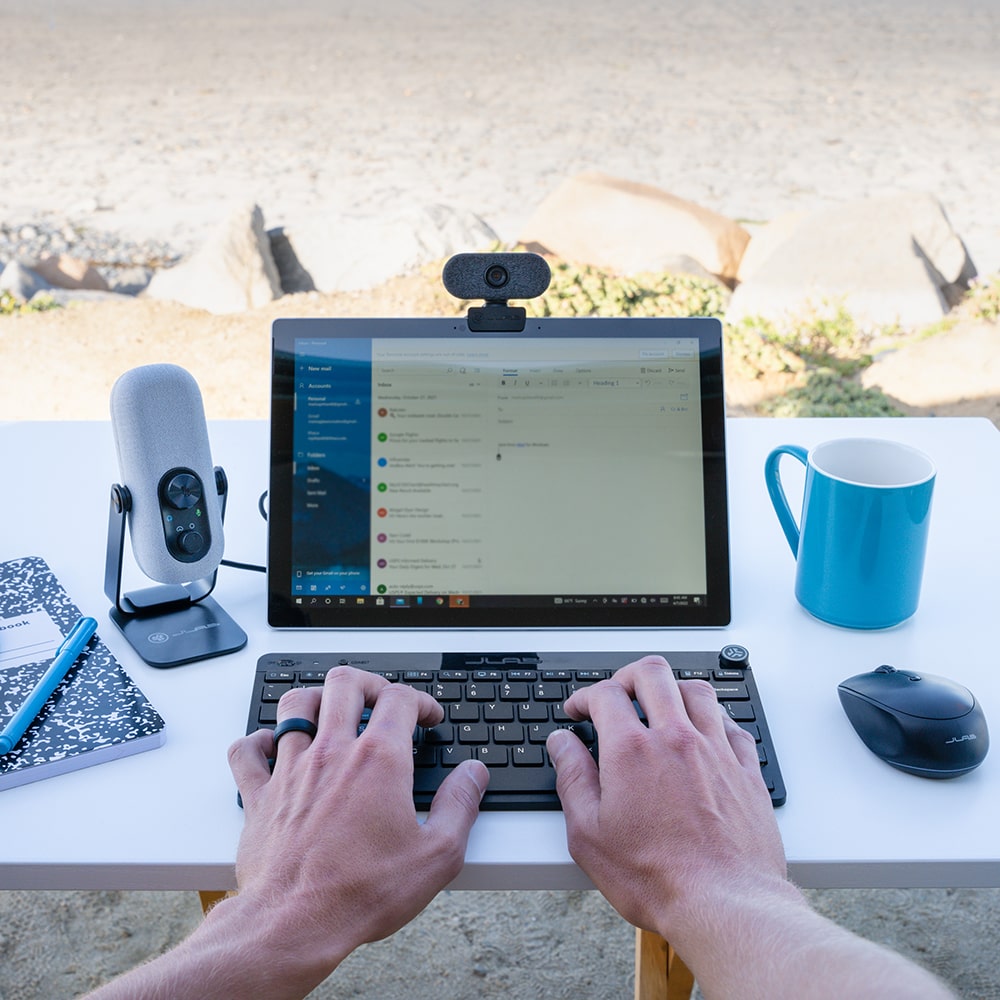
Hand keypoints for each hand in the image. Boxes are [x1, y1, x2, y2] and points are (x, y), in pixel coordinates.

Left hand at [227, 667, 488, 980]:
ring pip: (295, 705)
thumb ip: (460, 806)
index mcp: (379, 760)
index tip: (428, 717)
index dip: (421, 700)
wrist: (294, 924)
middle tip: (380, 699)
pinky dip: (257, 741)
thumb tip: (473, 775)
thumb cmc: (361, 893)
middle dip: (368, 683)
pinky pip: (246, 750)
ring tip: (328, 709)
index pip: (400, 699)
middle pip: (345, 683)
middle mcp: (333, 752)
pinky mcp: (259, 795)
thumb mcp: (436, 855)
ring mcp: (291, 770)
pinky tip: (270, 746)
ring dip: (315, 698)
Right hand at [546, 655, 789, 936]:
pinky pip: (731, 724)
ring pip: (696, 690)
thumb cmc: (656, 878)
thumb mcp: (589, 834)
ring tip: (660, 705)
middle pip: (653, 674)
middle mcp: (676, 739)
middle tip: (617, 694)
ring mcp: (716, 751)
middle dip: (627, 676)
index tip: (579, 711)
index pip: (605, 695)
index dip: (584, 696)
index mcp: (633, 751)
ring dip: (672, 689)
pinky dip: (713, 717)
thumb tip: (562, 744)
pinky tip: (704, 732)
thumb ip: (572, 778)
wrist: (724, 905)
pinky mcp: (745, 771)